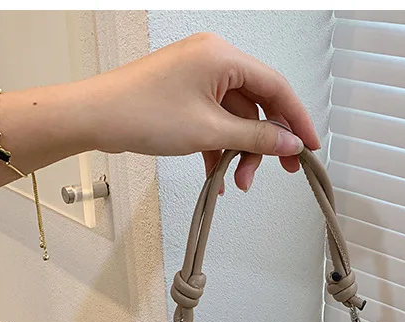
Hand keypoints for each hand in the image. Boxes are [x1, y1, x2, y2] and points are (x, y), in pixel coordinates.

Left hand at [81, 33, 320, 191]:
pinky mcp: (186, 95)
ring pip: (238, 118)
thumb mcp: (210, 131)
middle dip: (266, 142)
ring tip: (237, 181)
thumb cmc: (142, 113)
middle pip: (258, 104)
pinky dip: (221, 148)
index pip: (276, 87)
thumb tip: (290, 143)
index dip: (297, 119)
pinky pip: (217, 122)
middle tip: (280, 171)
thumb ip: (257, 137)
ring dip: (241, 151)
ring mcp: (199, 78)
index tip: (310, 147)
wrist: (94, 118)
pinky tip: (218, 177)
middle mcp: (214, 61)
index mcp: (223, 57)